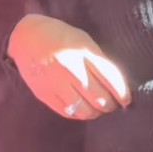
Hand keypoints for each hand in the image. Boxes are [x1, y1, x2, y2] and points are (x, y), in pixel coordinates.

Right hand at [7, 14, 130, 118]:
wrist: (26, 37)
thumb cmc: (60, 36)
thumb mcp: (82, 39)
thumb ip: (98, 60)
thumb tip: (116, 84)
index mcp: (84, 51)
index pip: (110, 78)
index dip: (122, 93)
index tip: (127, 101)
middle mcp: (71, 68)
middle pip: (99, 97)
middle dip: (110, 105)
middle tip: (112, 105)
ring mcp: (56, 83)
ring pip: (84, 109)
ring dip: (96, 113)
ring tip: (98, 109)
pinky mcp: (44, 94)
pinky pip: (67, 112)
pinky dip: (79, 114)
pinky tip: (83, 109)